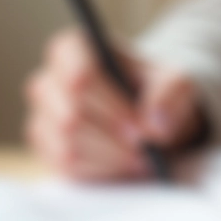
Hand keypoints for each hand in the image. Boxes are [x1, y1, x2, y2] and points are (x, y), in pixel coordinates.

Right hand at [25, 28, 203, 179]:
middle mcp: (49, 80)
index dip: (111, 108)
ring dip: (110, 159)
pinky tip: (123, 166)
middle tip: (146, 151)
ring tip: (142, 160)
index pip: (80, 77)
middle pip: (70, 118)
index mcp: (74, 49)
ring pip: (67, 147)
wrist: (150, 117)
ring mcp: (44, 117)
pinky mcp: (47, 150)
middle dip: (113, 140)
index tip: (141, 130)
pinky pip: (66, 168)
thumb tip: (155, 123)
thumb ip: (171, 94)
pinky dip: (100, 172)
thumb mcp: (176, 84)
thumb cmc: (156, 91)